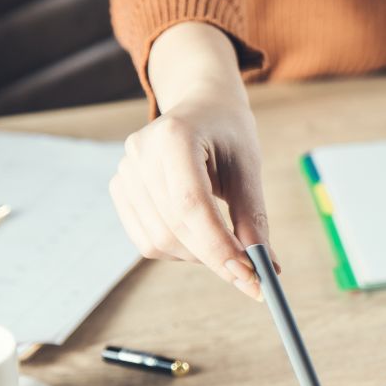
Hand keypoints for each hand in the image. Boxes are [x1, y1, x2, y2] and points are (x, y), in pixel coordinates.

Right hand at [109, 92, 275, 299]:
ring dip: (200, 257)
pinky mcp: (120, 190)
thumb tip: (265, 267)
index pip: (192, 204)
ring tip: (228, 245)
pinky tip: (201, 237)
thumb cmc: (229, 134)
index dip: (219, 246)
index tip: (250, 276)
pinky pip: (147, 240)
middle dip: (216, 258)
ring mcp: (125, 172)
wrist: (200, 107)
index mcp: (174, 136)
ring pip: (159, 241)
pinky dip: (180, 251)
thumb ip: (253, 217)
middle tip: (252, 277)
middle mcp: (140, 153)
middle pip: (175, 227)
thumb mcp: (249, 168)